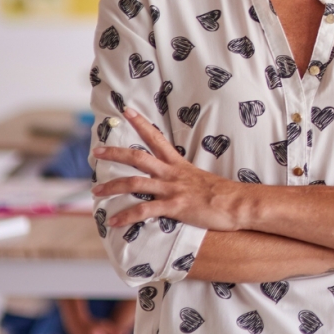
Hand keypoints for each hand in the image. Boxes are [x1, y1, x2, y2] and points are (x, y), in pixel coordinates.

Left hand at [91, 107, 245, 230]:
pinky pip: (145, 210)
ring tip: (96, 192)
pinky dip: (126, 216)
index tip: (126, 111)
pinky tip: (114, 222)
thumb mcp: (201, 178)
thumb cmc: (223, 193)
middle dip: (114, 154)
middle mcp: (172, 174)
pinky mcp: (175, 206)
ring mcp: (173, 189)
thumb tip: (177, 181)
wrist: (237, 203)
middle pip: (138, 157)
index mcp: (178, 165)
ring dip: (112, 187)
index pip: (156, 138)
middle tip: (96, 151)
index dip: (140, 123)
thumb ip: (184, 177)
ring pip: (135, 183)